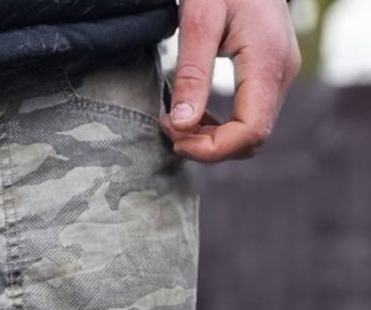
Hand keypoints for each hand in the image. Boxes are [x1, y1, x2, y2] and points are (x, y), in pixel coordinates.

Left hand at [161, 0, 300, 162]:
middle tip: (169, 126)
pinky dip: (220, 126)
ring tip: (176, 120)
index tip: (175, 136)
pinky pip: (249, 116)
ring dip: (211, 138)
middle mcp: (282, 73)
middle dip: (207, 146)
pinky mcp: (271, 73)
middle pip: (251, 139)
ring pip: (250, 132)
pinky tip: (193, 113)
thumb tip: (182, 125)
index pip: (250, 132)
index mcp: (268, 61)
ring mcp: (281, 74)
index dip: (212, 149)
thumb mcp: (199, 19)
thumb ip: (192, 74)